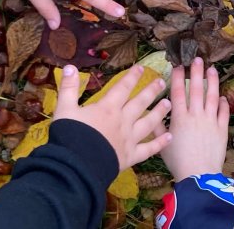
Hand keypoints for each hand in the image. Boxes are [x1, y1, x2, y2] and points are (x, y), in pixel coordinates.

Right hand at [54, 64, 172, 167]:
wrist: (77, 165)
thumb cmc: (70, 136)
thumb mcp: (64, 109)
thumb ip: (68, 88)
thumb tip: (70, 67)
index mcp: (107, 108)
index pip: (122, 88)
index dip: (132, 77)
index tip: (142, 68)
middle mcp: (122, 121)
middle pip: (140, 103)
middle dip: (151, 91)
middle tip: (162, 82)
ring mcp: (129, 139)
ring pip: (148, 123)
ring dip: (159, 112)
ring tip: (168, 104)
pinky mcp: (131, 156)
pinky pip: (149, 149)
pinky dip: (160, 143)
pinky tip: (169, 137)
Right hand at [157, 58, 230, 180]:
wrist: (199, 174)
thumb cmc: (177, 161)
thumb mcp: (163, 144)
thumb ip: (159, 126)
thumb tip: (154, 111)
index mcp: (179, 118)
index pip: (177, 92)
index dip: (177, 77)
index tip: (178, 65)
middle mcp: (195, 115)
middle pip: (196, 89)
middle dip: (196, 72)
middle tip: (197, 58)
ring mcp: (210, 121)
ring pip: (212, 96)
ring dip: (212, 82)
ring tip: (212, 69)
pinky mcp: (222, 129)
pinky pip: (223, 112)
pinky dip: (223, 103)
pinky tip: (222, 96)